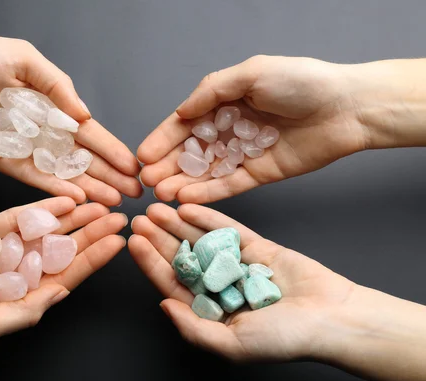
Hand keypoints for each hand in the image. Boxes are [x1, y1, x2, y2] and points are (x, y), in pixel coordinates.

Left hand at [0, 30, 140, 205]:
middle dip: (108, 174)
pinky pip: (31, 177)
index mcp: (48, 103)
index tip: (133, 165)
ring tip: (114, 201)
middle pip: (80, 157)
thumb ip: (57, 86)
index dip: (111, 149)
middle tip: (133, 193)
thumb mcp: (23, 58)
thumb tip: (85, 115)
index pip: (87, 132)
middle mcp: (39, 129)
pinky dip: (54, 187)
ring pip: (60, 171)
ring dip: (88, 187)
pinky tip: (78, 197)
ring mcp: (20, 148)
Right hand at [0, 197, 126, 340]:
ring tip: (100, 203)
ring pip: (46, 231)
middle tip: (118, 216)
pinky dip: (42, 207)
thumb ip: (27, 309)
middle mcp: (17, 273)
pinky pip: (19, 216)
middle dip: (91, 234)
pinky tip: (65, 199)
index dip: (94, 259)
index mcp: (21, 298)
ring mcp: (3, 250)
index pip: (67, 275)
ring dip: (73, 218)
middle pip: (63, 250)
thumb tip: (63, 291)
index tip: (118, 242)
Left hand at [128, 202, 354, 360]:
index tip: (133, 242)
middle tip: (139, 219)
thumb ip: (193, 327)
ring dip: (177, 224)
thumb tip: (163, 305)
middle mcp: (219, 285)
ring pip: (200, 240)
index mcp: (210, 310)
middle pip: (182, 257)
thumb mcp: (231, 344)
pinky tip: (186, 205)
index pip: (172, 283)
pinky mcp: (256, 246)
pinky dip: (207, 217)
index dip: (151, 263)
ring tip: (156, 207)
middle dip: (159, 238)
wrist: (330, 318)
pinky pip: (227, 228)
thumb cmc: (283, 339)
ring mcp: (236, 263)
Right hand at [137, 55, 367, 202]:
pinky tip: (186, 199)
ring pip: (206, 172)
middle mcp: (230, 128)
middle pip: (191, 151)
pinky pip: (228, 186)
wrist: (346, 107)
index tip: (141, 154)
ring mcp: (243, 153)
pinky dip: (208, 193)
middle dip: (167, 165)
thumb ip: (211, 91)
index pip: (185, 123)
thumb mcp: (251, 73)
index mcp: (225, 102)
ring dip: (182, 183)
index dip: (162, 138)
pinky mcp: (259, 174)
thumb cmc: (302, 82)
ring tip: (161, 193)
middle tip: (146, 181)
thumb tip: (180, 113)